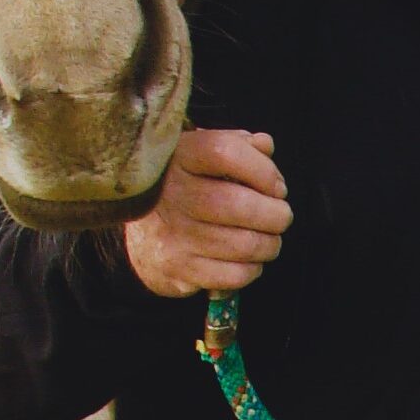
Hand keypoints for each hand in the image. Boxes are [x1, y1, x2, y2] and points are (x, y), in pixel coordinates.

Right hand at [124, 129, 292, 298]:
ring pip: (243, 244)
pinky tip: (248, 260)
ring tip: (268, 239)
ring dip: (270, 244)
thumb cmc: (187, 185)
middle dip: (276, 215)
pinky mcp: (176, 269)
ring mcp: (172, 234)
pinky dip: (252, 270)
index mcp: (181, 157)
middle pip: (239, 204)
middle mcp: (173, 194)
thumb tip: (265, 146)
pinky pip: (233, 275)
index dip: (263, 170)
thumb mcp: (204, 153)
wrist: (138, 229)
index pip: (226, 153)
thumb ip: (239, 144)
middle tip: (280, 217)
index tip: (277, 186)